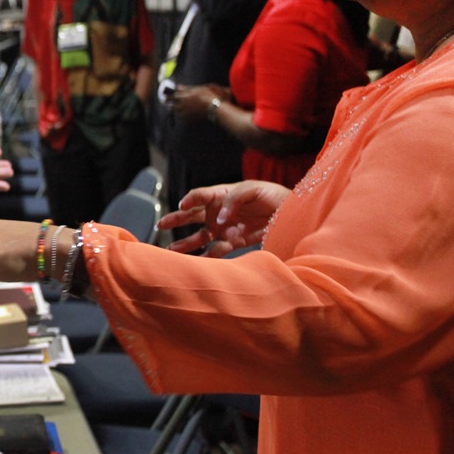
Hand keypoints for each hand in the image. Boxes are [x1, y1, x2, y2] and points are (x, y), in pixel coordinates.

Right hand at [159, 181, 290, 256]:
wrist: (292, 214)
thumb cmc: (272, 195)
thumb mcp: (253, 189)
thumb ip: (234, 200)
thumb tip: (219, 219)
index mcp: (221, 194)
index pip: (200, 195)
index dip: (190, 200)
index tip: (183, 206)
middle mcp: (219, 211)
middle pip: (193, 216)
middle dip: (176, 220)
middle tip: (161, 225)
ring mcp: (225, 228)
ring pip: (200, 236)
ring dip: (186, 243)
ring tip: (172, 251)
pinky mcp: (234, 242)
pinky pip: (216, 250)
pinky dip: (206, 257)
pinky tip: (195, 264)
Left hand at [170, 83, 231, 122]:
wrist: (215, 107)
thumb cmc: (208, 95)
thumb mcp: (197, 89)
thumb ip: (186, 88)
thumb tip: (177, 87)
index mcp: (184, 97)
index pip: (173, 97)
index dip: (168, 97)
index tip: (165, 97)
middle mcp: (184, 106)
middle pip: (174, 106)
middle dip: (171, 104)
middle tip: (168, 103)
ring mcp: (187, 113)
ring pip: (178, 113)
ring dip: (177, 110)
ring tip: (176, 109)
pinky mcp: (192, 119)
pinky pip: (185, 119)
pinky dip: (183, 116)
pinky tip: (184, 115)